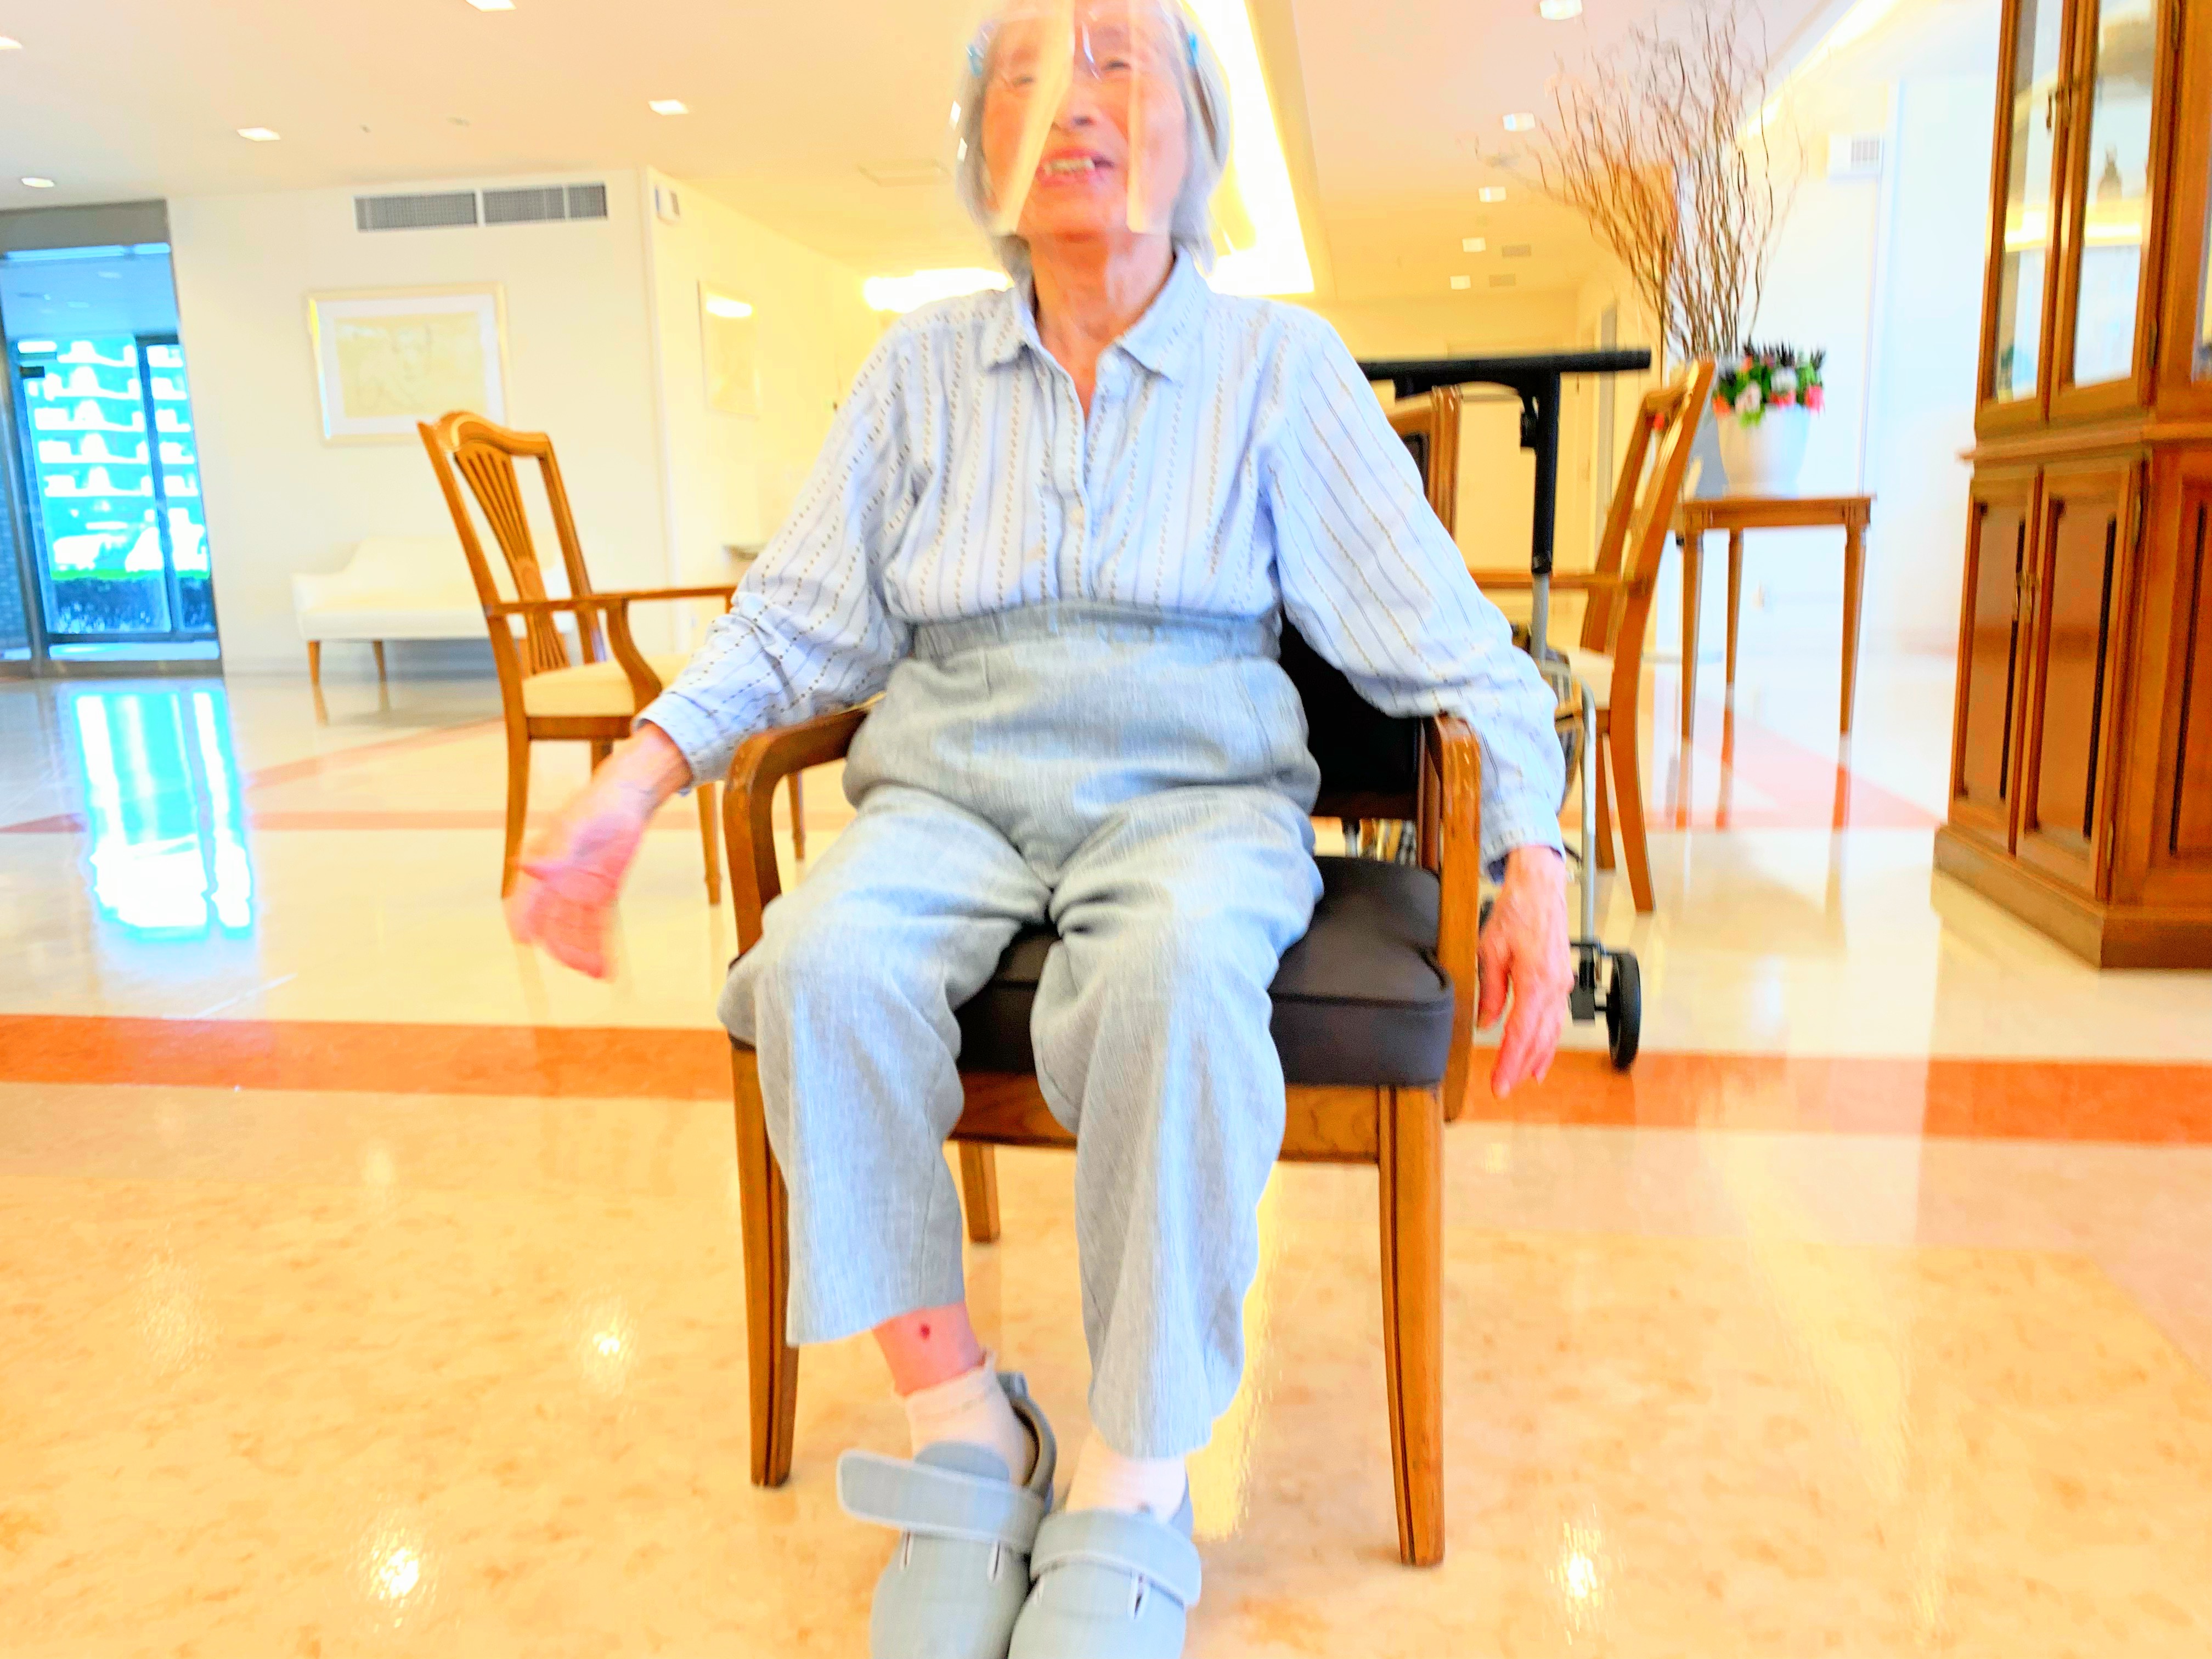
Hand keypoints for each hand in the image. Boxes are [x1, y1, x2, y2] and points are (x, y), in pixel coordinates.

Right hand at [505, 726, 689, 978]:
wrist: (625, 800)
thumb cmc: (595, 808)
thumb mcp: (574, 828)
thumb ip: (552, 852)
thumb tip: (524, 866)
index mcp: (545, 866)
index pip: (526, 897)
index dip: (523, 917)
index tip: (523, 938)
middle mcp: (559, 883)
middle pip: (554, 921)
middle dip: (562, 945)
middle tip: (574, 965)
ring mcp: (580, 891)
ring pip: (576, 929)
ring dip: (582, 952)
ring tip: (594, 973)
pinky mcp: (602, 894)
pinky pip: (598, 925)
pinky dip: (599, 945)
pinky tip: (605, 966)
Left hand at [1475, 845, 1572, 1095]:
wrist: (1541, 888)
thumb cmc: (1516, 913)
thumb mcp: (1490, 951)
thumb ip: (1490, 991)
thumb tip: (1487, 1023)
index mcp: (1535, 982)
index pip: (1520, 1034)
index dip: (1509, 1063)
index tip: (1499, 1085)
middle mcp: (1554, 987)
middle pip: (1538, 1038)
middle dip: (1520, 1065)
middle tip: (1504, 1087)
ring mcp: (1562, 984)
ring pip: (1551, 1030)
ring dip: (1539, 1055)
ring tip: (1526, 1077)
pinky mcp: (1562, 979)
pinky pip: (1556, 1016)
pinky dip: (1549, 1037)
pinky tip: (1542, 1050)